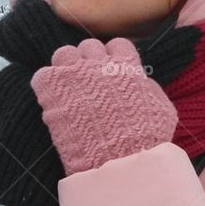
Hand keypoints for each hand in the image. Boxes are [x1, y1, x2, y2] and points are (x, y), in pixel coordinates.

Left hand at [30, 38, 177, 175]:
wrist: (118, 161)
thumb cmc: (146, 139)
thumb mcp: (162, 110)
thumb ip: (151, 89)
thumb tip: (142, 82)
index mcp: (126, 65)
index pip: (117, 44)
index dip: (114, 58)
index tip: (112, 71)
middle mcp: (99, 63)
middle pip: (89, 46)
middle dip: (89, 61)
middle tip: (89, 81)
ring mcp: (74, 74)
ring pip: (63, 53)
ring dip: (66, 68)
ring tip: (68, 87)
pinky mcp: (52, 89)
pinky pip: (42, 75)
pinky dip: (46, 86)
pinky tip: (52, 100)